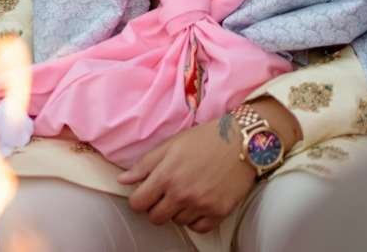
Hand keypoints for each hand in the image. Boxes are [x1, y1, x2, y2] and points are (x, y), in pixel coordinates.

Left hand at [116, 114, 257, 233]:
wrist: (242, 141)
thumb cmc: (206, 138)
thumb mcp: (171, 145)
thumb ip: (145, 164)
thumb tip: (123, 180)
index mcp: (166, 175)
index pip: (138, 203)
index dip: (138, 199)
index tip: (145, 193)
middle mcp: (182, 193)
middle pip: (155, 217)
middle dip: (156, 207)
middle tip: (166, 193)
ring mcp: (201, 205)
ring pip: (176, 222)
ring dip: (177, 211)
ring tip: (186, 192)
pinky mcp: (219, 212)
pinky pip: (198, 228)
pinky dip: (195, 219)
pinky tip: (198, 203)